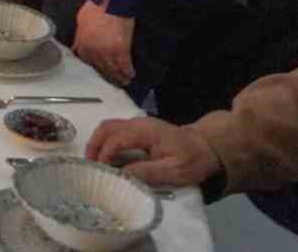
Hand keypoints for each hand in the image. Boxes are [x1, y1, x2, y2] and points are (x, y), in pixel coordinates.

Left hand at [74, 0, 135, 86]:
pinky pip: (124, 65)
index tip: (100, 70)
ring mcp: (107, 52)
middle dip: (108, 75)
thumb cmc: (95, 8)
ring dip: (119, 76)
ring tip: (124, 81)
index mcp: (82, 44)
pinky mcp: (121, 50)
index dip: (95, 66)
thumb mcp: (81, 22)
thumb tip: (77, 46)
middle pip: (100, 67)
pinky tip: (131, 74)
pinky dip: (128, 71)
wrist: (110, 2)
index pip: (87, 61)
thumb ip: (79, 37)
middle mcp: (93, 51)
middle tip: (114, 81)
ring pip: (113, 68)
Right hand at [87, 116, 221, 186]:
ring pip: (108, 127)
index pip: (116, 138)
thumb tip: (122, 175)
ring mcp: (138, 124)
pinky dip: (105, 142)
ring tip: (95, 163)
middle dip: (94, 145)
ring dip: (98, 143)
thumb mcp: (175, 171)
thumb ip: (148, 172)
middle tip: (90, 166)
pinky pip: (115, 131)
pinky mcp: (138, 129)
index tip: (101, 171)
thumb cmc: (192, 160)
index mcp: (147, 132)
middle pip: (107, 127)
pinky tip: (107, 158)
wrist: (206, 147)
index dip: (105, 154)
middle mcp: (138, 123)